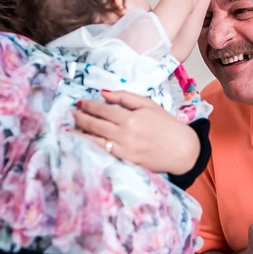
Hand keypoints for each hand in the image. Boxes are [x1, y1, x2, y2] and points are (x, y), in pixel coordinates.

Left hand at [71, 90, 198, 174]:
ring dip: (81, 133)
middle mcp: (125, 134)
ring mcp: (124, 149)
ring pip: (95, 140)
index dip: (89, 106)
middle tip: (71, 113)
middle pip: (95, 125)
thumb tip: (104, 93)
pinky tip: (82, 143)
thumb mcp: (149, 105)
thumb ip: (126, 97)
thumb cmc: (166, 125)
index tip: (79, 103)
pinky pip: (103, 152)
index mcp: (131, 117)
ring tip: (70, 128)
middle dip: (81, 118)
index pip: (103, 110)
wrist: (182, 150)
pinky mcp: (125, 161)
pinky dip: (90, 147)